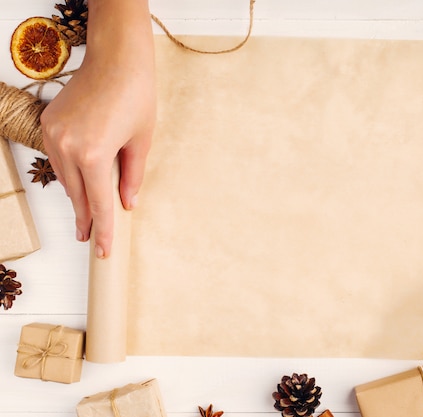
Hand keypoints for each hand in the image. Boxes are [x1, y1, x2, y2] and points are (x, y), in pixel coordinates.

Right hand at [40, 0, 154, 257]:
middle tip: (92, 238)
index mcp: (95, 155)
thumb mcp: (142, 142)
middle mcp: (67, 148)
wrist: (116, 60)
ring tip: (89, 216)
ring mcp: (53, 135)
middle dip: (88, 218)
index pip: (99, 204)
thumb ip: (133, 177)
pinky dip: (70, 172)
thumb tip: (128, 204)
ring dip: (78, 196)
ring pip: (65, 178)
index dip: (104, 230)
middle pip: (78, 194)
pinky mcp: (49, 124)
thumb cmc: (136, 98)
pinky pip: (58, 159)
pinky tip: (81, 182)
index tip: (103, 251)